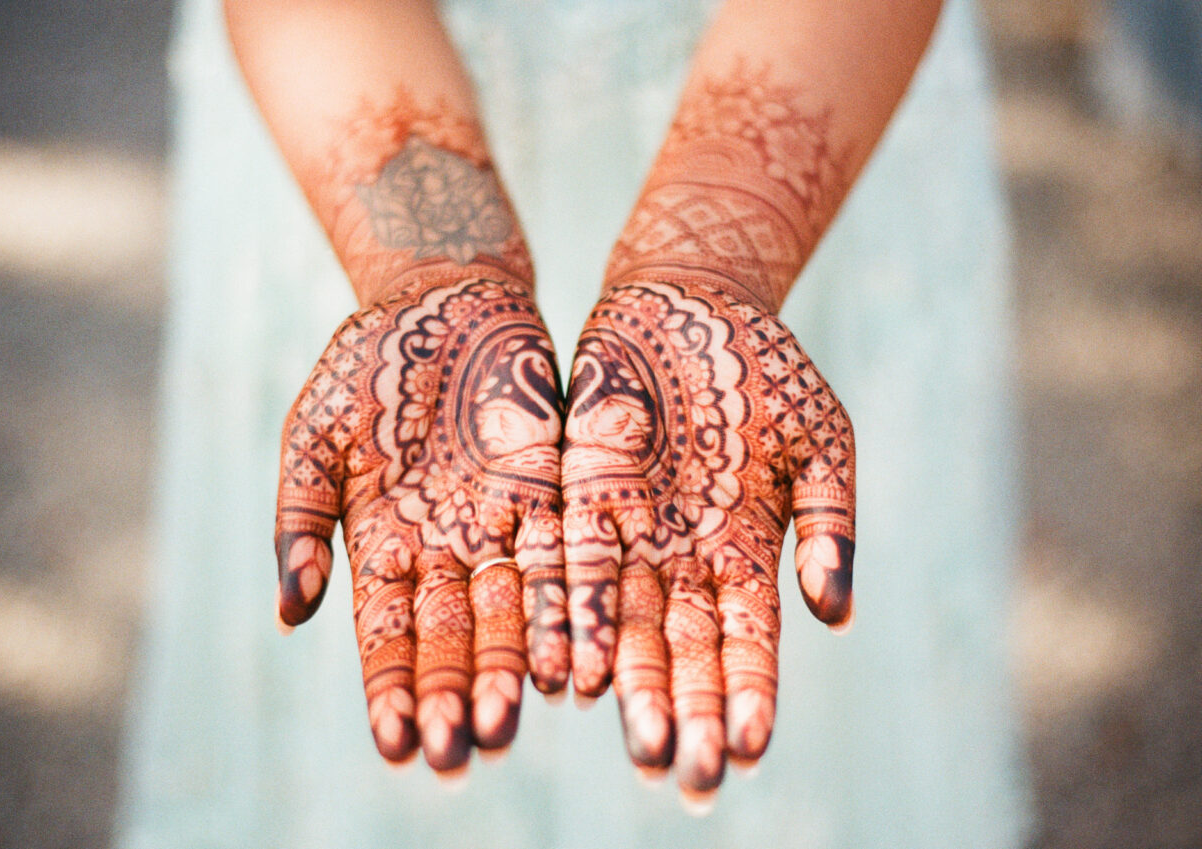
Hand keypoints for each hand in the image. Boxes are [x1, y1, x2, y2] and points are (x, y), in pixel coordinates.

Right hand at [275, 277, 568, 772]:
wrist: (440, 298)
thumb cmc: (364, 365)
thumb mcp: (315, 436)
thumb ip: (302, 521)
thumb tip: (292, 613)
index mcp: (379, 544)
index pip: (385, 633)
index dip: (391, 689)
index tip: (398, 746)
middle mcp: (444, 549)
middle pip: (451, 638)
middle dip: (455, 698)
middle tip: (460, 759)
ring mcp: (499, 524)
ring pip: (509, 612)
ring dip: (511, 670)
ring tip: (511, 727)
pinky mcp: (552, 491)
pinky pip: (561, 559)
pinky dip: (565, 609)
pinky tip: (571, 658)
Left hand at [561, 277, 854, 798]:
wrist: (691, 299)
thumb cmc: (767, 369)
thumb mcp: (819, 442)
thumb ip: (827, 526)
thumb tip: (835, 614)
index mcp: (747, 551)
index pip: (749, 641)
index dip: (750, 695)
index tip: (750, 751)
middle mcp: (683, 558)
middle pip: (683, 651)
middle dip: (689, 714)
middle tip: (690, 778)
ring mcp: (628, 532)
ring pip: (623, 625)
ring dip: (630, 687)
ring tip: (637, 745)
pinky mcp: (578, 497)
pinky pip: (569, 568)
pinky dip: (569, 619)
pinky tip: (568, 672)